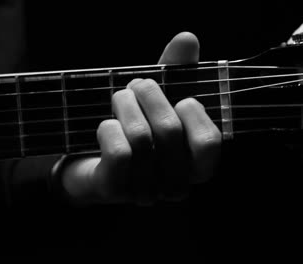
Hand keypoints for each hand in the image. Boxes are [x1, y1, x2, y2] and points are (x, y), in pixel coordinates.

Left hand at [60, 32, 221, 204]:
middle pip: (169, 131)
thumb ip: (177, 73)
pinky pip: (118, 152)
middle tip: (136, 85)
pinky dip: (109, 127)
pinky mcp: (114, 189)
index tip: (181, 99)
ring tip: (120, 98)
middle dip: (149, 94)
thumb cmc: (134, 129)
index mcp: (195, 166)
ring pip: (140, 137)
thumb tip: (187, 39)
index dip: (194, 112)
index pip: (209, 142)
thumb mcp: (159, 100)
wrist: (93, 162)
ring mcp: (144, 191)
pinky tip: (107, 126)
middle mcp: (174, 185)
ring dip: (125, 104)